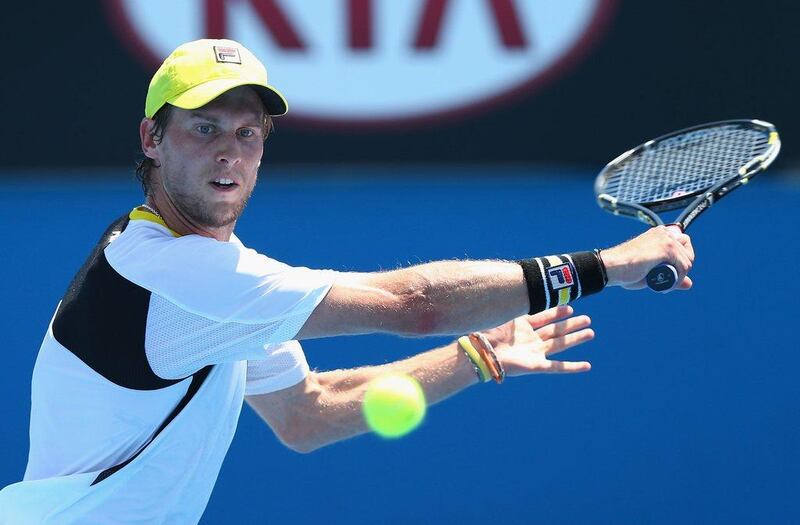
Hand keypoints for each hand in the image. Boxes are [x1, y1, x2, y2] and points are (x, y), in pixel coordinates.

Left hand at [479, 306, 593, 374]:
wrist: (481, 351)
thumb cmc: (487, 331)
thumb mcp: (504, 313)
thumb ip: (517, 303)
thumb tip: (523, 285)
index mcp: (521, 327)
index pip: (544, 317)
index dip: (557, 312)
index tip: (571, 307)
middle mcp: (530, 340)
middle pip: (555, 330)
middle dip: (571, 325)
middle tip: (588, 319)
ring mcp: (534, 353)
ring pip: (560, 345)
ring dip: (575, 339)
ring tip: (591, 333)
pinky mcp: (536, 366)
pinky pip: (558, 367)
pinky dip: (573, 367)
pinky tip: (587, 366)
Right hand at [600, 225, 694, 289]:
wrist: (612, 267)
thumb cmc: (626, 270)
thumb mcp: (652, 273)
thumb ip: (672, 276)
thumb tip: (690, 284)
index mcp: (658, 234)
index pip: (683, 243)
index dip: (680, 260)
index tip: (669, 272)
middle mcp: (663, 233)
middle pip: (688, 251)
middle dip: (682, 268)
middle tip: (667, 279)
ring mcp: (666, 240)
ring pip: (687, 261)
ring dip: (679, 277)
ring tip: (663, 285)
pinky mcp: (667, 248)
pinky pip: (683, 267)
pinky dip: (677, 279)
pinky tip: (664, 286)